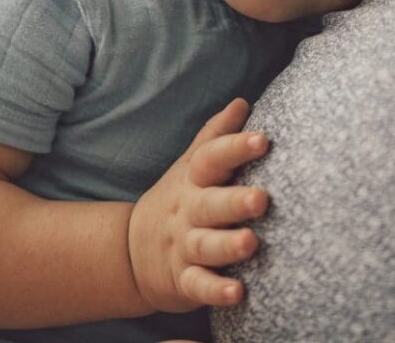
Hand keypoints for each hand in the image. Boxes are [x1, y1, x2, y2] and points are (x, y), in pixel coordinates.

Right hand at [128, 98, 271, 312]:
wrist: (131, 251)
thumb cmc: (179, 200)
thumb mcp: (190, 166)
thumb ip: (215, 136)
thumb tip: (242, 102)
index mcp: (194, 181)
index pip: (212, 159)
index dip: (235, 148)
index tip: (263, 140)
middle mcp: (189, 212)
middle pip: (210, 204)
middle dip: (235, 202)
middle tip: (261, 199)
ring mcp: (184, 246)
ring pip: (205, 246)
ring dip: (227, 245)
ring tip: (251, 244)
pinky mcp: (183, 280)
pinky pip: (198, 286)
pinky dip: (216, 291)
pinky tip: (237, 293)